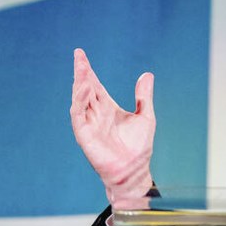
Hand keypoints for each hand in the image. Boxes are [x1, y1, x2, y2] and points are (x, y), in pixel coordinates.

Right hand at [70, 48, 155, 208]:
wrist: (134, 170)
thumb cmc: (139, 147)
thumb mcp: (145, 116)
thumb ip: (144, 96)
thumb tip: (147, 73)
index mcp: (108, 108)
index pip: (95, 86)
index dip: (89, 71)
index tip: (81, 55)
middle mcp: (96, 114)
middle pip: (85, 88)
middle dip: (82, 72)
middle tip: (78, 56)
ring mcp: (89, 123)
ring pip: (80, 99)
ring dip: (79, 84)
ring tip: (81, 68)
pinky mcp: (84, 135)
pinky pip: (78, 115)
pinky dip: (79, 101)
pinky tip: (83, 89)